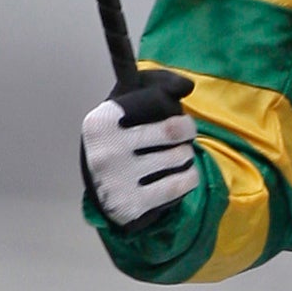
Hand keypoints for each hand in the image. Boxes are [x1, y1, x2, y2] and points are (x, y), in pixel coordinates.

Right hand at [80, 69, 198, 224]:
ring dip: (187, 156)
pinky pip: (183, 183)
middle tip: (181, 139)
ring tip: (176, 158)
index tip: (176, 119)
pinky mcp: (132, 205)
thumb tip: (186, 86)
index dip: (175, 110)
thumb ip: (152, 89)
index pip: (157, 100)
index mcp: (101, 121)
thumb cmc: (120, 142)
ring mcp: (117, 180)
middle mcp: (106, 150)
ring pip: (182, 157)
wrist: (102, 193)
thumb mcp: (124, 110)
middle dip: (186, 132)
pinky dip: (190, 177)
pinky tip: (181, 176)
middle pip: (175, 131)